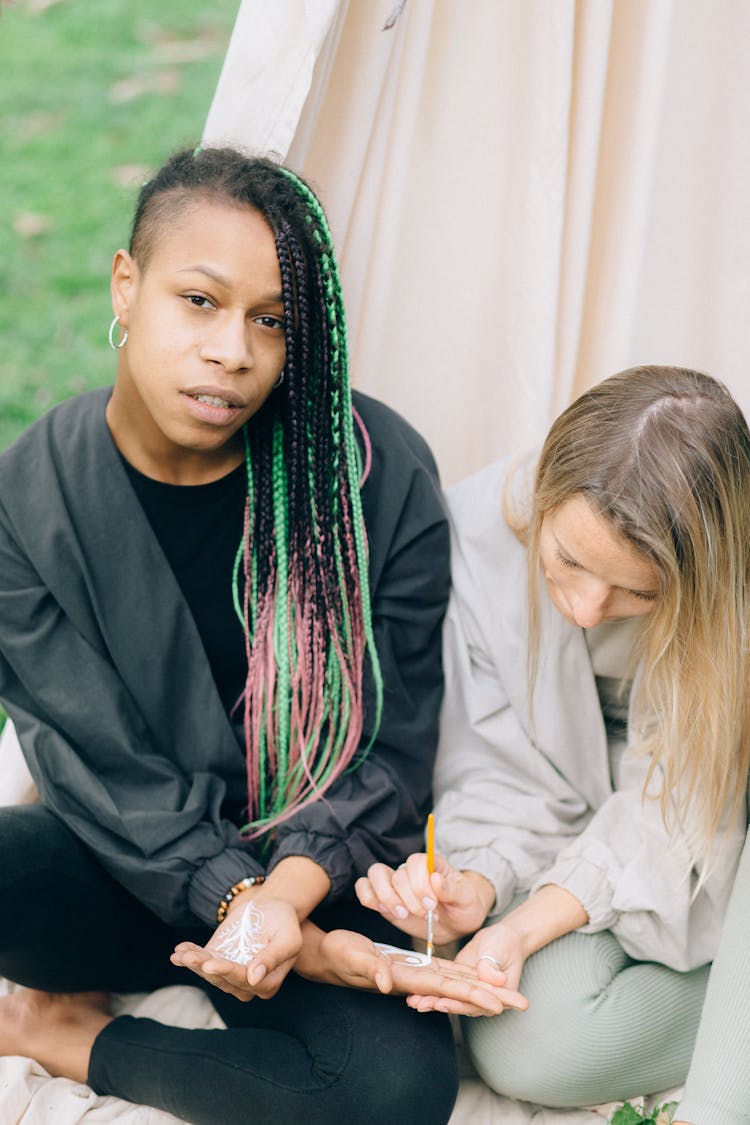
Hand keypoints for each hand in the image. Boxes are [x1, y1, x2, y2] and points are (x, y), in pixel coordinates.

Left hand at [171, 897, 301, 1000]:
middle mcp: (247, 983)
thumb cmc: (284, 923)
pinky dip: (189, 957)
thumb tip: (254, 978)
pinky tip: (178, 952)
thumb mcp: (288, 938)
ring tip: (182, 955)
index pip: (246, 982)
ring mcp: (230, 972)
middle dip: (207, 969)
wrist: (271, 907)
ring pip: (210, 974)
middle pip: (224, 980)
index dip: (228, 973)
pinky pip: (202, 962)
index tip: (211, 964)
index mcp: (268, 983)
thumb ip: (273, 957)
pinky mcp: (217, 959)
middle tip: (191, 958)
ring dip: (194, 964)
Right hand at [298, 927, 527, 1017]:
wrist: (328, 956)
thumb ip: (369, 969)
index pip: (447, 988)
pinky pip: (445, 972)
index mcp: (407, 978)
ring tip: (510, 995)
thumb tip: (386, 983)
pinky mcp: (413, 965)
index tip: (499, 1003)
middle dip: (491, 996)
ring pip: (457, 981)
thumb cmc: (338, 955)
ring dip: (484, 987)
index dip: (473, 994)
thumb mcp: (352, 957)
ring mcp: (416, 973)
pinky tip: (479, 977)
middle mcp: (417, 979)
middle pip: (460, 988)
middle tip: (523, 1003)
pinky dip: (465, 975)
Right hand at [355, 852, 493, 943]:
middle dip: (408, 898)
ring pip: (375, 875)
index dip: (420, 883)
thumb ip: (452, 889)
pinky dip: (368, 898)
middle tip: (423, 914)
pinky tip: (383, 910)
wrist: (456, 921)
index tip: (432, 904)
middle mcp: (410, 870)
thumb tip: (436, 879)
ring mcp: (395, 883)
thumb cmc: (462, 906)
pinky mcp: (384, 898)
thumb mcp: (465, 898)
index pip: (416, 862)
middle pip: (397, 874)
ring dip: (386, 897)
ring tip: (402, 914)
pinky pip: (365, 889)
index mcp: (431, 863)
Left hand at [407, 919, 526, 1015]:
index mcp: (495, 997)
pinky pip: (444, 989)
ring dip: (430, 1000)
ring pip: (449, 999)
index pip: (475, 1004)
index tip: (442, 1003)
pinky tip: (413, 993)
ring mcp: (468, 992)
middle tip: (420, 1003)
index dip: (458, 1005)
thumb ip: (492, 965)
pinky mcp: (458, 982)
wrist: (502, 938)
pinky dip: (430, 991)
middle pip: (458, 1005)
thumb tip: (492, 978)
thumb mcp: (499, 951)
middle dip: (438, 1004)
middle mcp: (481, 999)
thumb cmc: (505, 944)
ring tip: (412, 1000)